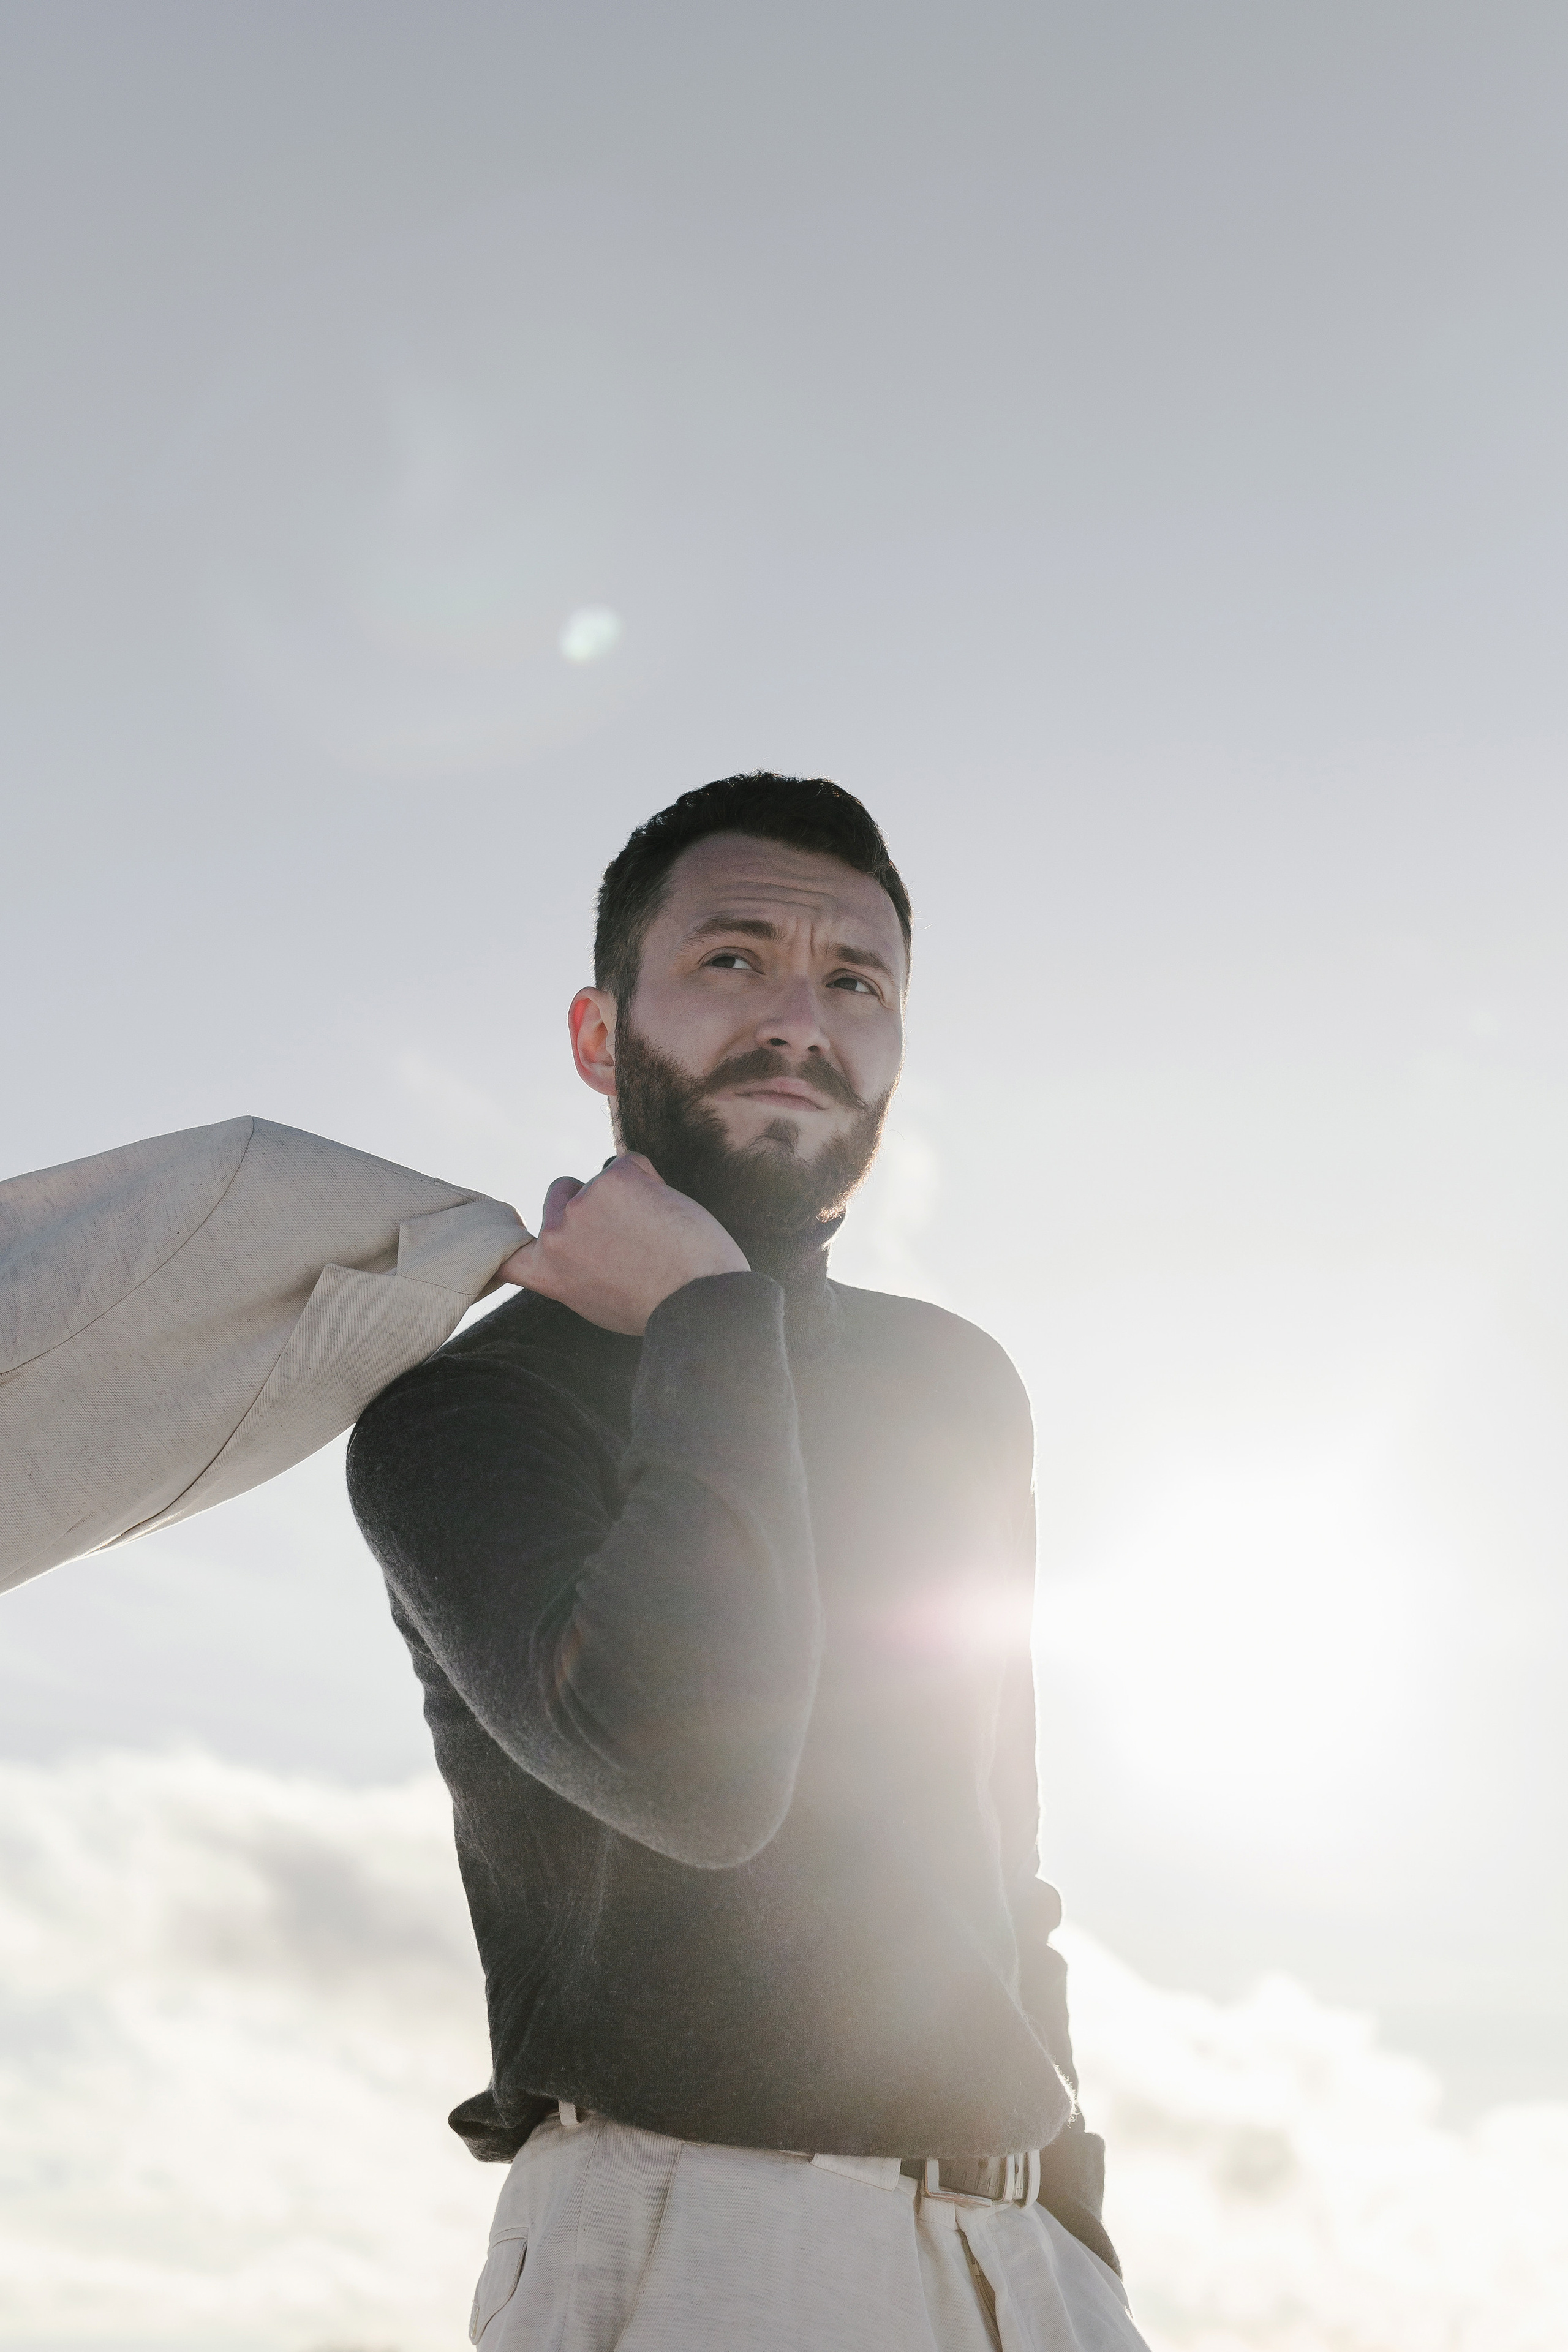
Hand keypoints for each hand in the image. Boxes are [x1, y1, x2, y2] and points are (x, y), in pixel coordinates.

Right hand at [497, 1154, 748, 1333]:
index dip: (510, 1233)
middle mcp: (555, 1234)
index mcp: (545, 1271)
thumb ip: (570, 1269)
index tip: (524, 1229)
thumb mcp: (593, 1300)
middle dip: (587, 1199)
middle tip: (627, 1231)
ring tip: (657, 1233)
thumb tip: (573, 1244)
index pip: (506, 1248)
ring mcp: (583, 1202)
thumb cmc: (656, 1307)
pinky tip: (667, 1211)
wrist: (697, 1300)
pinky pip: (630, 1163)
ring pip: (603, 1178)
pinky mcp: (616, 1178)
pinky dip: (650, 1179)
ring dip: (627, 1194)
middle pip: (561, 1191)